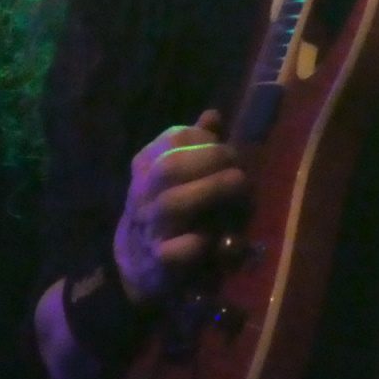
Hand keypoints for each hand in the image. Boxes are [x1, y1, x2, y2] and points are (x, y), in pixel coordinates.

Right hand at [112, 110, 246, 305]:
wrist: (138, 264)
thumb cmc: (168, 211)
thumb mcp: (178, 176)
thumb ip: (195, 147)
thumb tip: (213, 115)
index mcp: (146, 167)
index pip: (172, 140)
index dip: (203, 138)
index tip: (227, 145)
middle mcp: (143, 195)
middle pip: (169, 169)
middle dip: (210, 161)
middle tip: (240, 167)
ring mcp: (149, 228)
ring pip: (172, 204)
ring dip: (211, 191)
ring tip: (240, 185)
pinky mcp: (158, 263)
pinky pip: (174, 251)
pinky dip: (196, 242)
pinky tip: (216, 236)